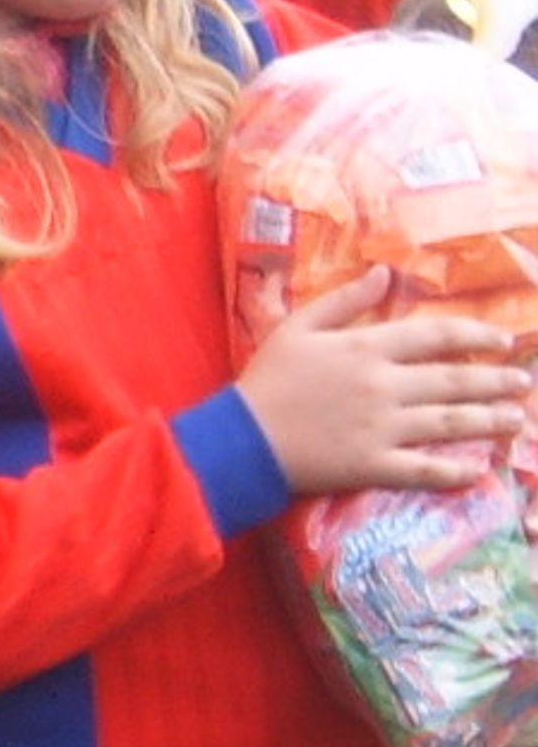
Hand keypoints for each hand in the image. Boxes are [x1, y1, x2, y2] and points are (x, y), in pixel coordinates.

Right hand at [236, 268, 525, 495]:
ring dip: (489, 421)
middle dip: (496, 381)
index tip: (504, 341)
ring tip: (516, 420)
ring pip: (449, 423)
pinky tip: (476, 472)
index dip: (477, 337)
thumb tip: (384, 273)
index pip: (437, 337)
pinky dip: (451, 473)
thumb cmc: (265, 381)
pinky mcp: (372, 465)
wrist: (238, 440)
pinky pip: (421, 470)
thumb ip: (343, 300)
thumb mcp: (296, 327)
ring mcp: (381, 429)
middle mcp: (384, 386)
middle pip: (454, 381)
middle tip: (523, 383)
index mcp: (366, 348)